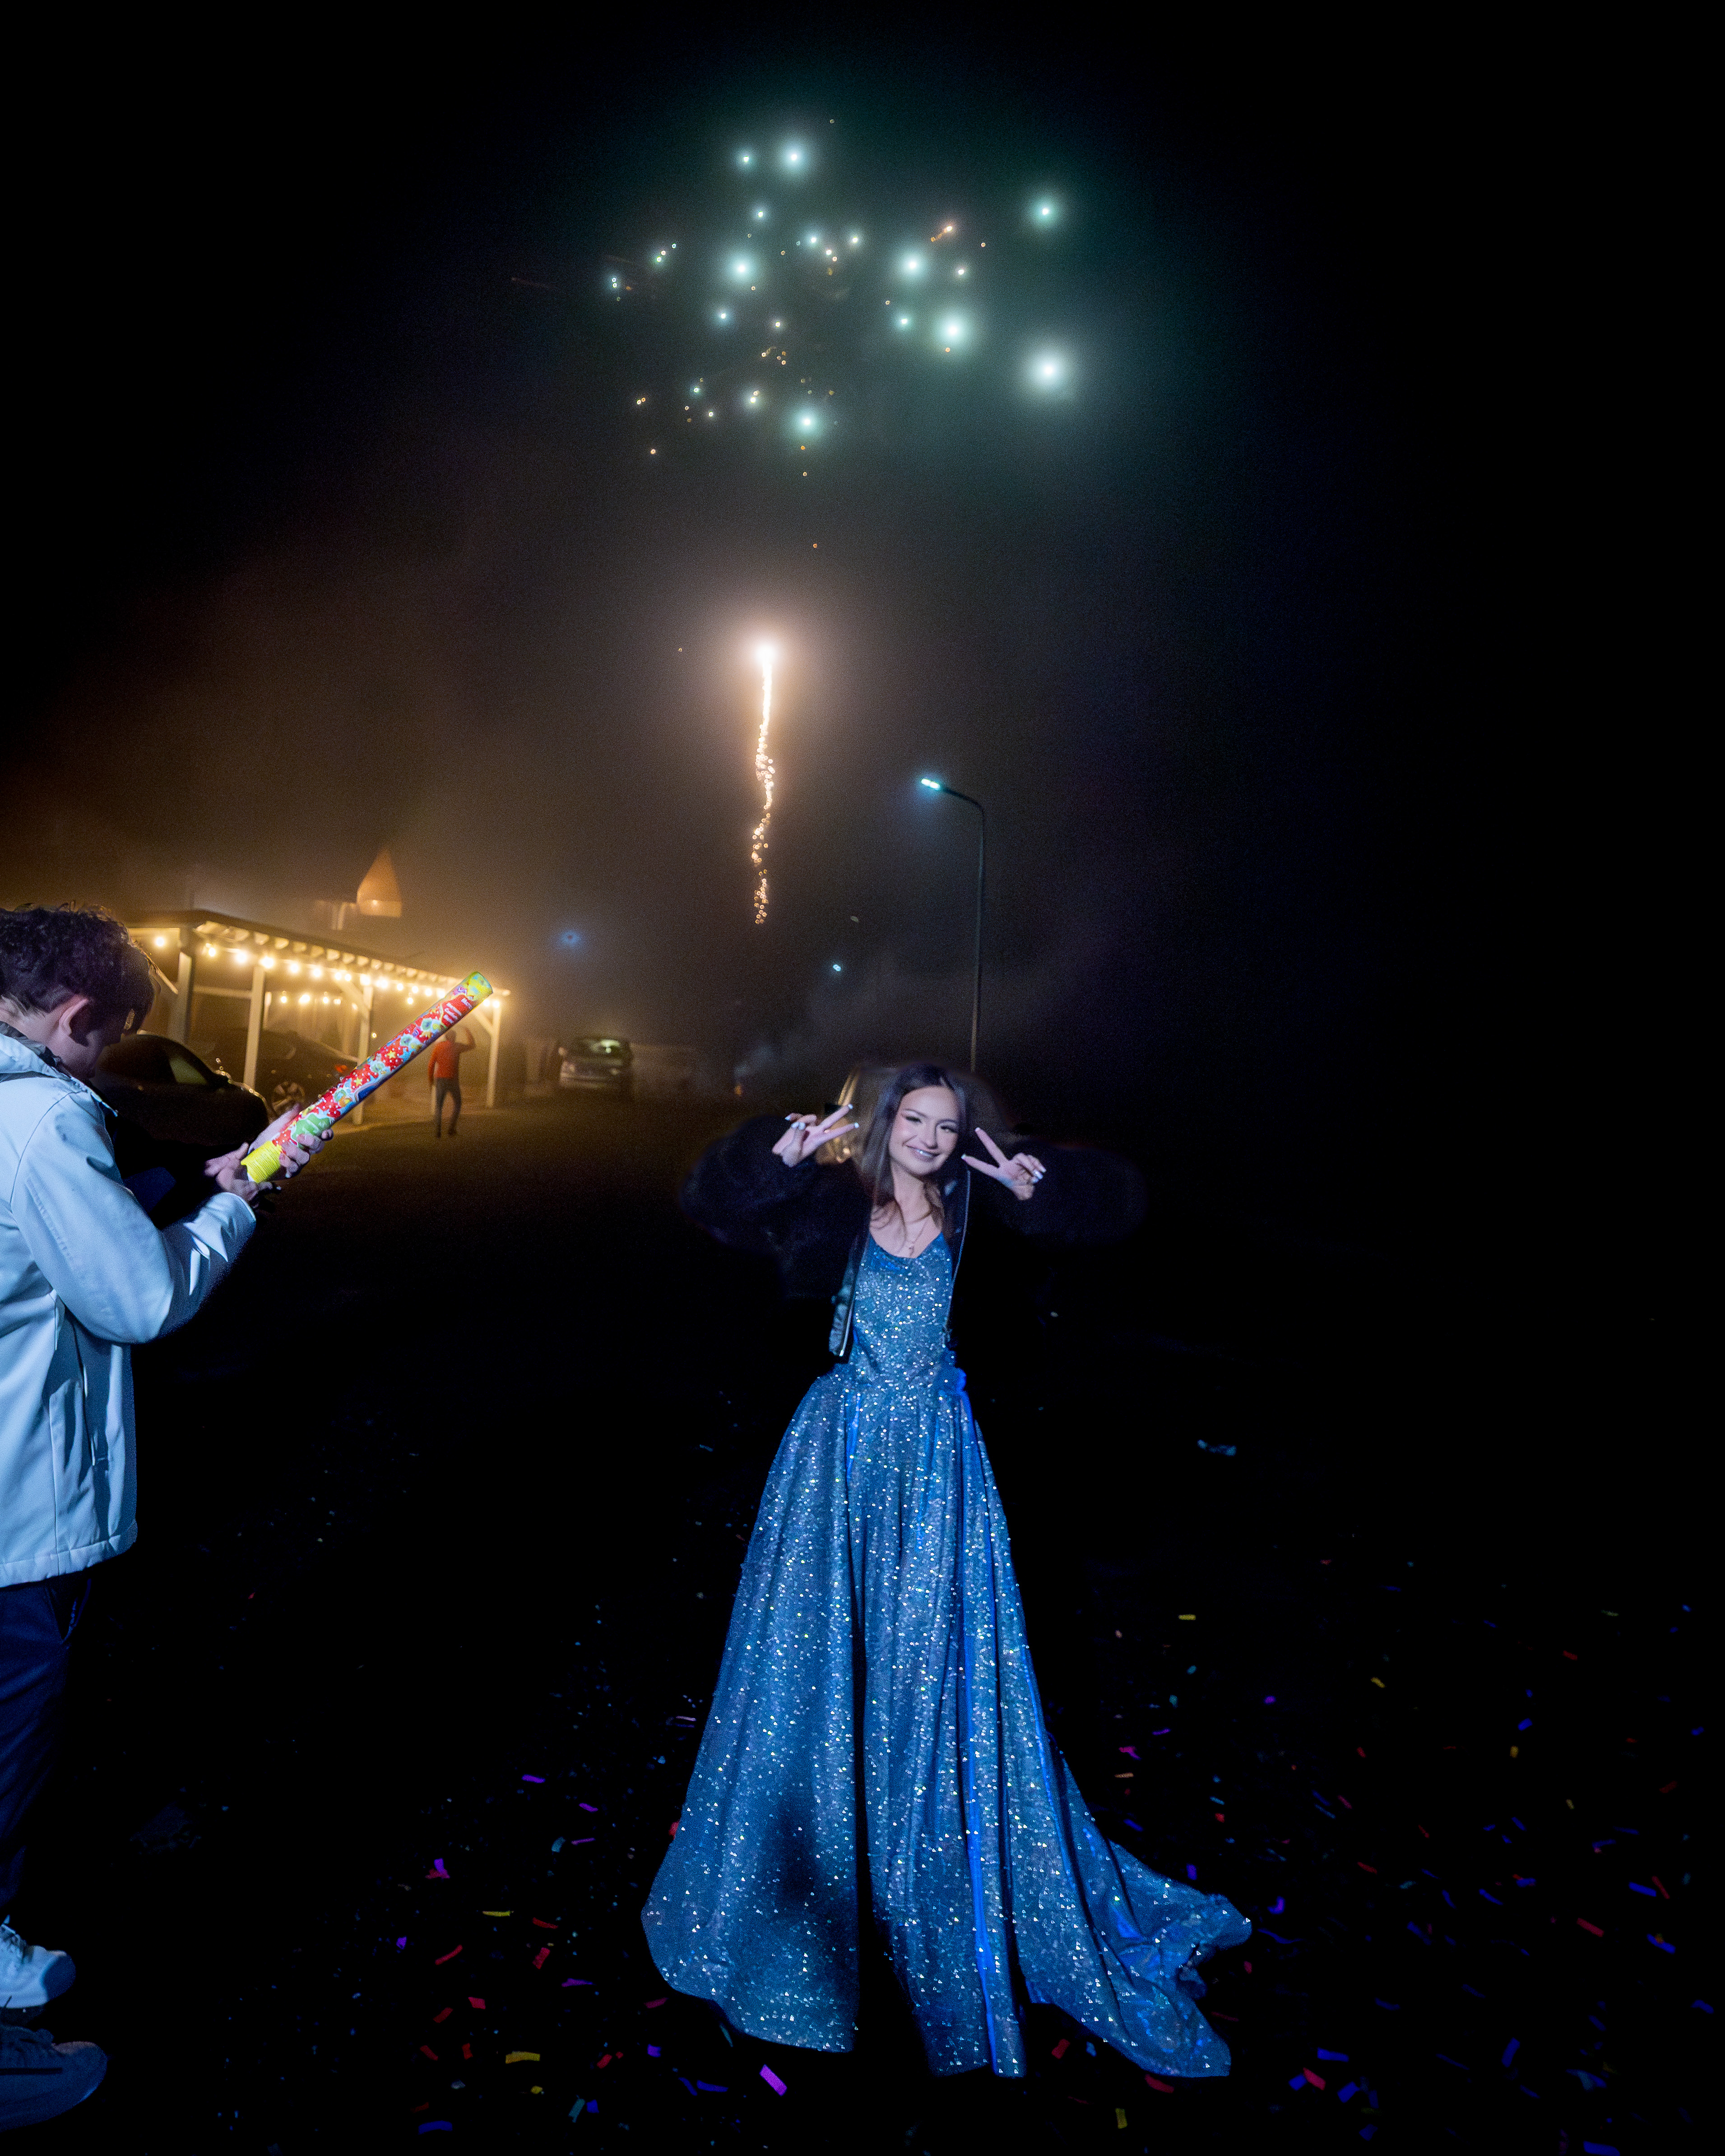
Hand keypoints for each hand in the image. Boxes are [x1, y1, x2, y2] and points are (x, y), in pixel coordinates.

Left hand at [204, 1107, 325, 1201]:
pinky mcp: (291, 1171)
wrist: (254, 1153)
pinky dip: (288, 1162)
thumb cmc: (267, 1138)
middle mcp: (305, 1150)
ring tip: (284, 1146)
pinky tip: (280, 1157)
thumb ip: (288, 1116)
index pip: (322, 1136)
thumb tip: (298, 1105)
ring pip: (306, 1159)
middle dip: (312, 1142)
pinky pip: (295, 1168)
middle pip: (318, 1147)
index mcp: (305, 1137)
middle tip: (300, 1137)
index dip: (327, 1134)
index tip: (324, 1132)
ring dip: (296, 1151)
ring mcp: (299, 1161)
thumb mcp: (276, 1126)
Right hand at [772, 1106, 856, 1165]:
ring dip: (804, 1118)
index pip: (833, 1134)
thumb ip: (797, 1136)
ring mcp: (807, 1129)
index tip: (856, 1126)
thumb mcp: (794, 1150)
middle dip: (840, 1113)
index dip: (844, 1129)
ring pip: (811, 1117)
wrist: (779, 1158)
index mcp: (817, 1140)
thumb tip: (799, 1124)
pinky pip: (799, 1117)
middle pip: (830, 1121)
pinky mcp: (798, 1126)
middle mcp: (815, 1133)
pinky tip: (788, 1119)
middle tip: (850, 1106)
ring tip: (792, 1125)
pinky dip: (794, 1116)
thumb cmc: (789, 1158)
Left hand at [961, 1127, 1045, 1201]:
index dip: (976, 1163)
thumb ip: (1027, 1180)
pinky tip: (1041, 1172)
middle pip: (994, 1150)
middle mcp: (1006, 1166)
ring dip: (1031, 1166)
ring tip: (1036, 1177)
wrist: (1034, 1193)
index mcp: (1001, 1174)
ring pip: (1021, 1156)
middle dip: (986, 1140)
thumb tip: (1033, 1172)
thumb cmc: (1025, 1192)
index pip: (986, 1168)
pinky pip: (1031, 1159)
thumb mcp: (1022, 1191)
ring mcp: (1015, 1162)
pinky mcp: (1025, 1161)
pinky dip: (1037, 1165)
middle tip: (977, 1130)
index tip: (964, 1158)